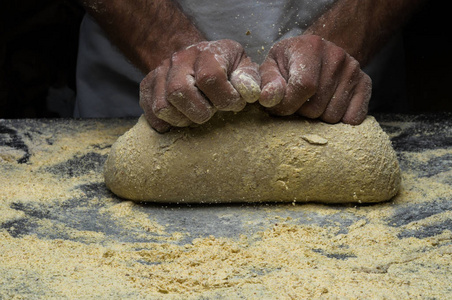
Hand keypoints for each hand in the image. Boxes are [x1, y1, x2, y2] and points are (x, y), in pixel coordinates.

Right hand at [140, 39, 260, 131]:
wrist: (196, 56)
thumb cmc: (225, 66)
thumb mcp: (243, 67)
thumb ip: (250, 80)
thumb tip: (251, 94)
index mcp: (206, 52)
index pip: (210, 77)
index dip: (224, 98)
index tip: (233, 104)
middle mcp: (179, 59)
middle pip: (180, 91)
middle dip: (200, 111)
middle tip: (211, 112)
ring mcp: (160, 72)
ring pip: (162, 106)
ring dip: (182, 119)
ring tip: (196, 114)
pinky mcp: (148, 86)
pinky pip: (150, 112)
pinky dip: (165, 123)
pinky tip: (180, 120)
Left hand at [259, 35, 371, 124]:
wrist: (317, 52)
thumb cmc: (289, 62)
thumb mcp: (271, 66)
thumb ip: (267, 83)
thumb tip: (267, 98)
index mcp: (310, 47)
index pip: (304, 86)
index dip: (289, 104)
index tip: (280, 108)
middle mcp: (336, 56)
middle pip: (317, 106)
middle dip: (302, 112)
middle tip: (298, 101)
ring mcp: (353, 70)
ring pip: (333, 116)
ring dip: (318, 117)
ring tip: (312, 102)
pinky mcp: (365, 84)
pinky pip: (353, 118)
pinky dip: (338, 120)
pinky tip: (328, 106)